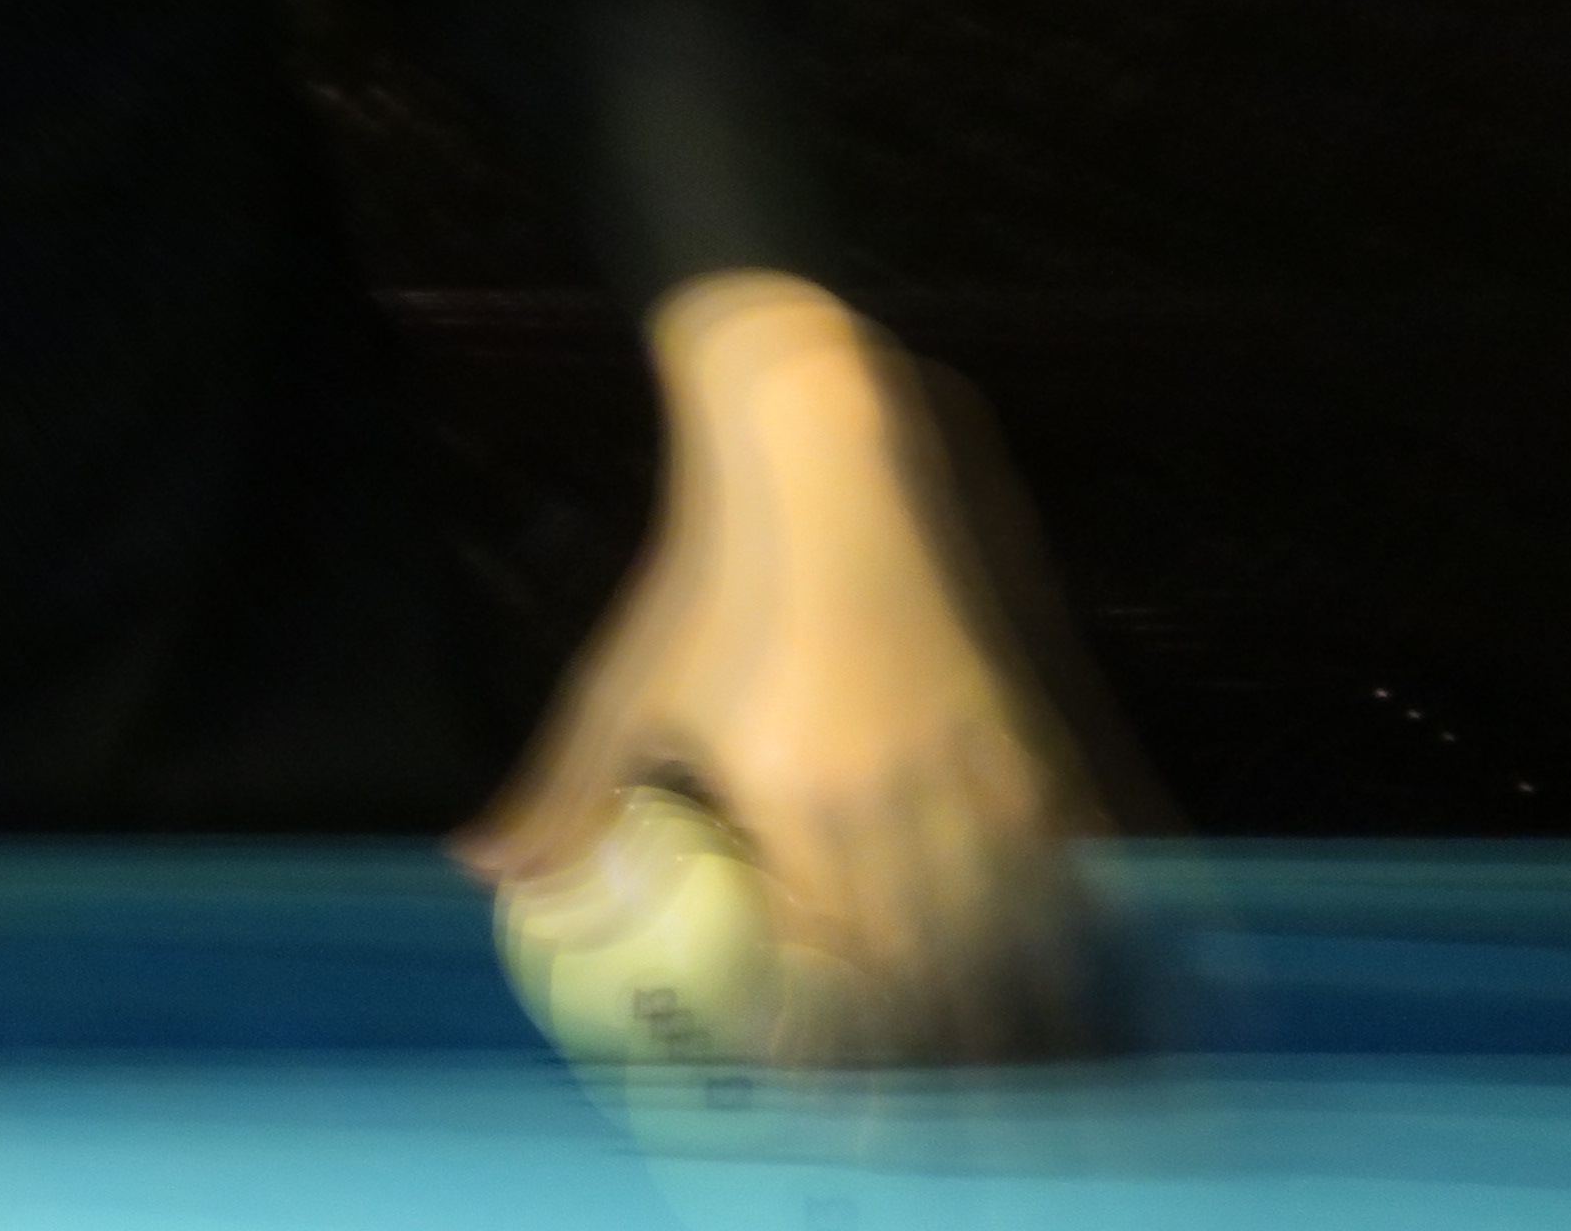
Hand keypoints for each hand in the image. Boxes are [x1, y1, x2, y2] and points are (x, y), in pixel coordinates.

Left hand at [454, 276, 1106, 1066]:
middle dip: (934, 1073)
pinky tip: (1081, 985)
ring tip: (1004, 1089)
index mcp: (805, 808)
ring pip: (1028, 950)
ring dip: (1016, 1029)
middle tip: (914, 1120)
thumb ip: (567, 793)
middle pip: (943, 992)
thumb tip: (485, 872)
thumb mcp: (628, 685)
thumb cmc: (713, 571)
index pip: (838, 986)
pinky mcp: (1045, 742)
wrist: (827, 450)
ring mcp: (994, 776)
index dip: (836, 1062)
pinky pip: (1085, 876)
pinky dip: (1081, 941)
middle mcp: (913, 807)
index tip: (824, 1111)